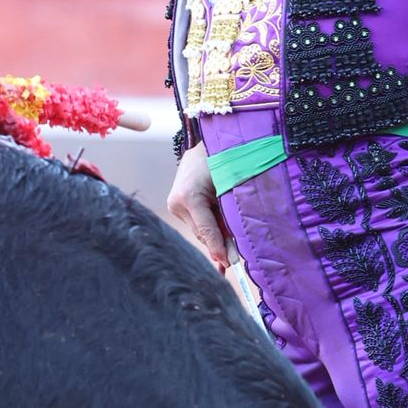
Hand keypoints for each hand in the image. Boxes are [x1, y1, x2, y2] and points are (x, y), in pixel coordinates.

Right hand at [167, 142, 228, 272]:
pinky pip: (196, 223)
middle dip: (218, 246)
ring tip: (229, 255)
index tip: (230, 264)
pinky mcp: (176, 204)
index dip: (219, 248)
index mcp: (189, 196)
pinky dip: (209, 229)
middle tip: (234, 264)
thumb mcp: (229, 186)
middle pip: (201, 233)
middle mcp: (176, 203)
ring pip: (199, 230)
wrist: (204, 143)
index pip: (206, 230)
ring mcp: (174, 204)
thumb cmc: (222, 159)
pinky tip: (218, 248)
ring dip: (214, 238)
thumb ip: (230, 215)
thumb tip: (232, 247)